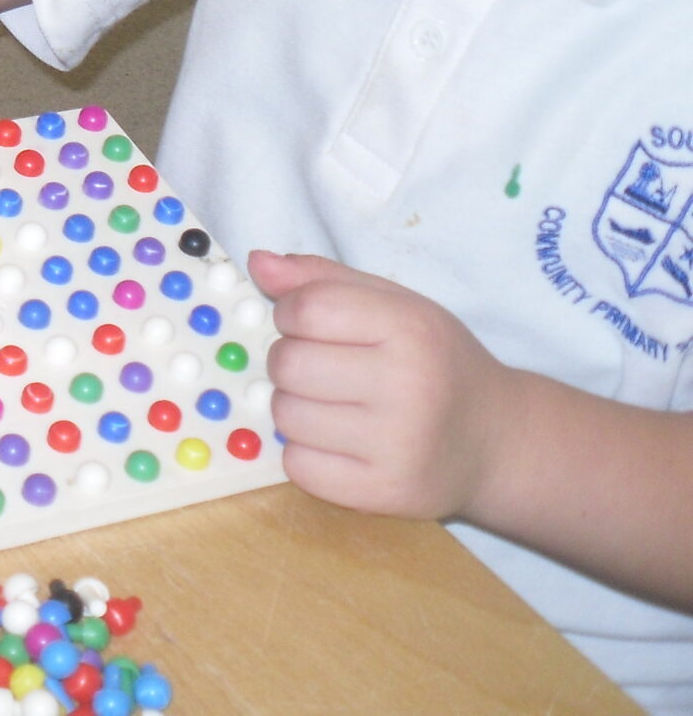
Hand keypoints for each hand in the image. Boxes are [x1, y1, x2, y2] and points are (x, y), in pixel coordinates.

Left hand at [252, 249, 517, 518]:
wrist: (498, 441)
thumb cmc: (436, 362)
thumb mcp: (395, 305)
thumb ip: (323, 279)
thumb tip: (257, 262)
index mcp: (411, 329)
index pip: (307, 308)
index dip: (290, 312)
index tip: (308, 324)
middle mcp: (408, 387)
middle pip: (288, 364)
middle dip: (290, 361)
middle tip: (323, 369)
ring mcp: (398, 446)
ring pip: (286, 416)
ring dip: (295, 407)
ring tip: (333, 406)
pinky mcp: (385, 493)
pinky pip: (298, 467)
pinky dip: (305, 454)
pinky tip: (339, 443)